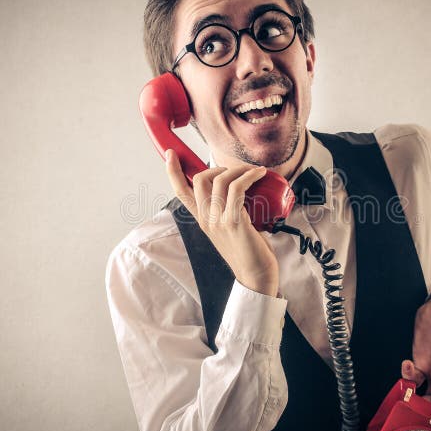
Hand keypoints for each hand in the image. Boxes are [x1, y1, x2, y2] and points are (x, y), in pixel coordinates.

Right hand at [165, 149, 279, 295]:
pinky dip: (250, 176)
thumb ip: (226, 210)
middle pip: (198, 179)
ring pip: (220, 180)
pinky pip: (237, 188)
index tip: (170, 154)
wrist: (256, 275)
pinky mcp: (234, 221)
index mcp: (202, 220)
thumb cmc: (248, 251)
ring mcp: (218, 220)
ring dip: (239, 169)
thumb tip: (237, 188)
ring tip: (254, 171)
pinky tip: (260, 174)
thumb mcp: (229, 228)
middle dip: (217, 166)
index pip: (180, 192)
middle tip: (238, 170)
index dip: (173, 171)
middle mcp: (206, 219)